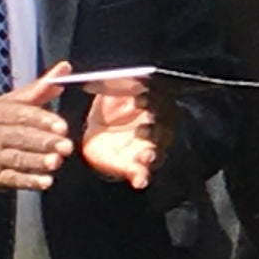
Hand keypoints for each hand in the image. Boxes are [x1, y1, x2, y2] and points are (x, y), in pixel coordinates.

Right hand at [0, 65, 74, 193]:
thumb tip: (65, 68)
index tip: (62, 126)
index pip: (21, 115)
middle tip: (66, 146)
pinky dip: (28, 181)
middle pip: (20, 137)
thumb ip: (39, 89)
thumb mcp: (9, 103)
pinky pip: (10, 179)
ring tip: (56, 162)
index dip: (42, 120)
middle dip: (44, 142)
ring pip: (16, 158)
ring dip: (37, 161)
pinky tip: (45, 182)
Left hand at [77, 74, 169, 189]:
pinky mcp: (137, 165)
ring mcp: (148, 146)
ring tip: (144, 156)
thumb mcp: (106, 91)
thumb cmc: (108, 108)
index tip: (139, 100)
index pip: (159, 98)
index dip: (152, 99)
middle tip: (142, 130)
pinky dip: (143, 176)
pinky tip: (139, 180)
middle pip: (164, 126)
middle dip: (155, 128)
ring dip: (153, 153)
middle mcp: (155, 124)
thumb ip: (106, 84)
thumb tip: (94, 77)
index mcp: (151, 102)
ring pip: (158, 150)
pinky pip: (144, 172)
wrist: (97, 135)